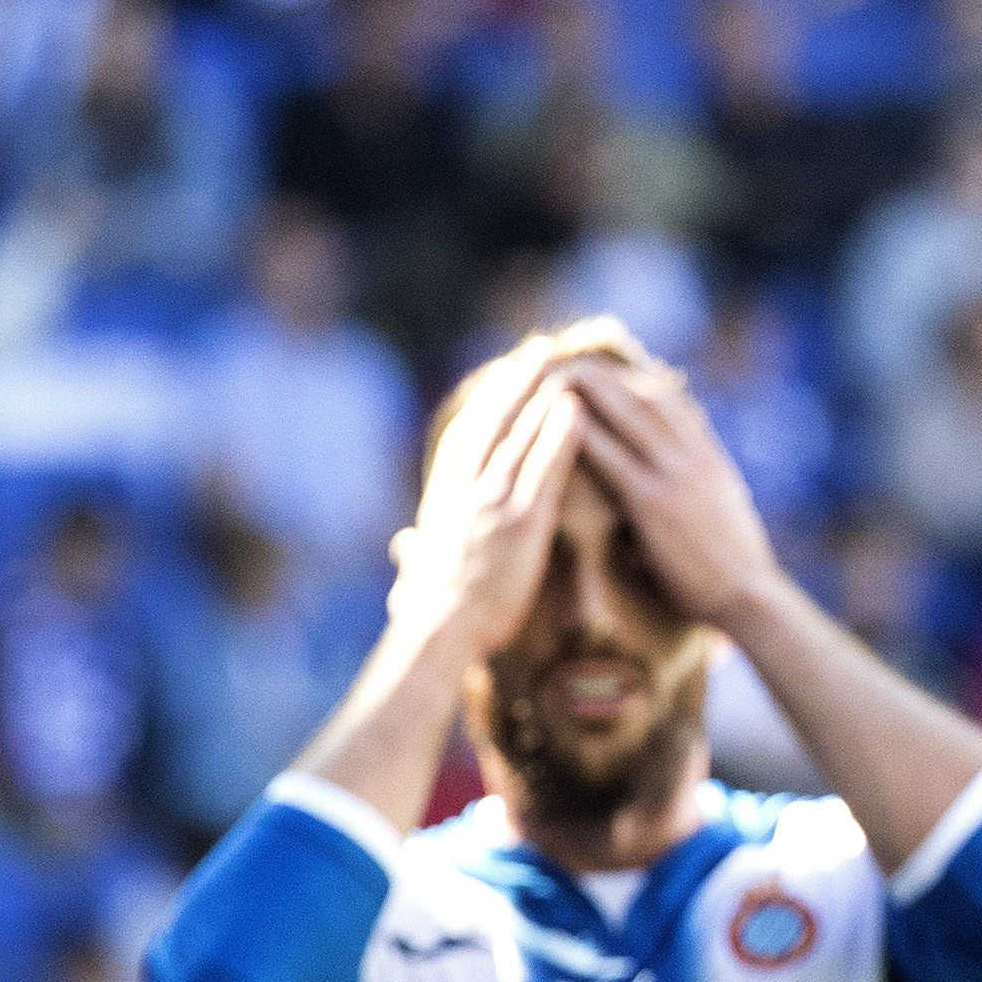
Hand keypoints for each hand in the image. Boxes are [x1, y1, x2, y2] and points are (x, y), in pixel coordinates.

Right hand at [385, 339, 586, 664]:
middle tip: (538, 348)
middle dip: (515, 380)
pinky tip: (576, 408)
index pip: (466, 438)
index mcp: (445, 500)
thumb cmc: (433, 615)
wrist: (441, 633)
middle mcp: (465, 490)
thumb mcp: (421, 572)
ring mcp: (491, 501)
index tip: (504, 377)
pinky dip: (558, 436)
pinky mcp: (520, 520)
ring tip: (561, 360)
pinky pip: (543, 469)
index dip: (487, 404)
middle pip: (491, 420)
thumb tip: (405, 546)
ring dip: (539, 392)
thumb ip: (418, 551)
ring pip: (516, 433)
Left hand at [562, 342, 791, 632]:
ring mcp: (677, 474)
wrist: (750, 599)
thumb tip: (682, 481)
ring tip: (547, 371)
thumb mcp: (725, 513)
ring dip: (586, 386)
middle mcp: (695, 455)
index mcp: (710, 458)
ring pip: (627, 410)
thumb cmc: (736, 570)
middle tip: (564, 355)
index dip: (633, 376)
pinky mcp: (654, 501)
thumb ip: (701, 487)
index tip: (602, 365)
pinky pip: (610, 455)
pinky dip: (580, 431)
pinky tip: (551, 419)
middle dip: (603, 370)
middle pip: (645, 392)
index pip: (671, 399)